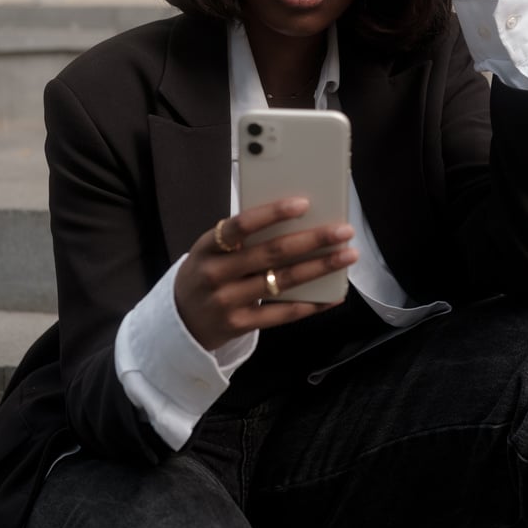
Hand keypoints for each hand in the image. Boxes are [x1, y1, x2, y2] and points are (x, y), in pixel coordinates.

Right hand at [174, 197, 356, 350]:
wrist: (179, 322)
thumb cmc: (207, 273)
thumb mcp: (211, 251)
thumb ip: (243, 237)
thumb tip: (297, 219)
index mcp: (208, 246)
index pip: (241, 224)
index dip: (273, 213)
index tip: (304, 203)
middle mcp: (216, 273)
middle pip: (272, 253)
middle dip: (313, 240)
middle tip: (343, 230)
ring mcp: (227, 302)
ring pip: (282, 281)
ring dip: (320, 267)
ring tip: (347, 255)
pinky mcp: (240, 325)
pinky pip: (282, 313)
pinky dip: (311, 303)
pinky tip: (333, 294)